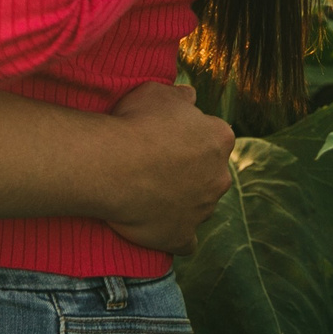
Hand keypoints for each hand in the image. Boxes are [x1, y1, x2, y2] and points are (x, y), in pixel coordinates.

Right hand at [99, 79, 234, 255]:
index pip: (213, 136)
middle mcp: (219, 175)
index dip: (190, 136)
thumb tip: (190, 95)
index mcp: (219, 138)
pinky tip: (161, 227)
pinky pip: (186, 241)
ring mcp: (203, 209)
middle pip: (210, 173)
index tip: (166, 137)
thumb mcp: (157, 92)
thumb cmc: (134, 123)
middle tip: (157, 165)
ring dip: (183, 200)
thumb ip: (180, 95)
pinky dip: (176, 235)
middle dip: (191, 170)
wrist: (113, 165)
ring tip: (149, 193)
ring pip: (200, 204)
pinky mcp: (183, 236)